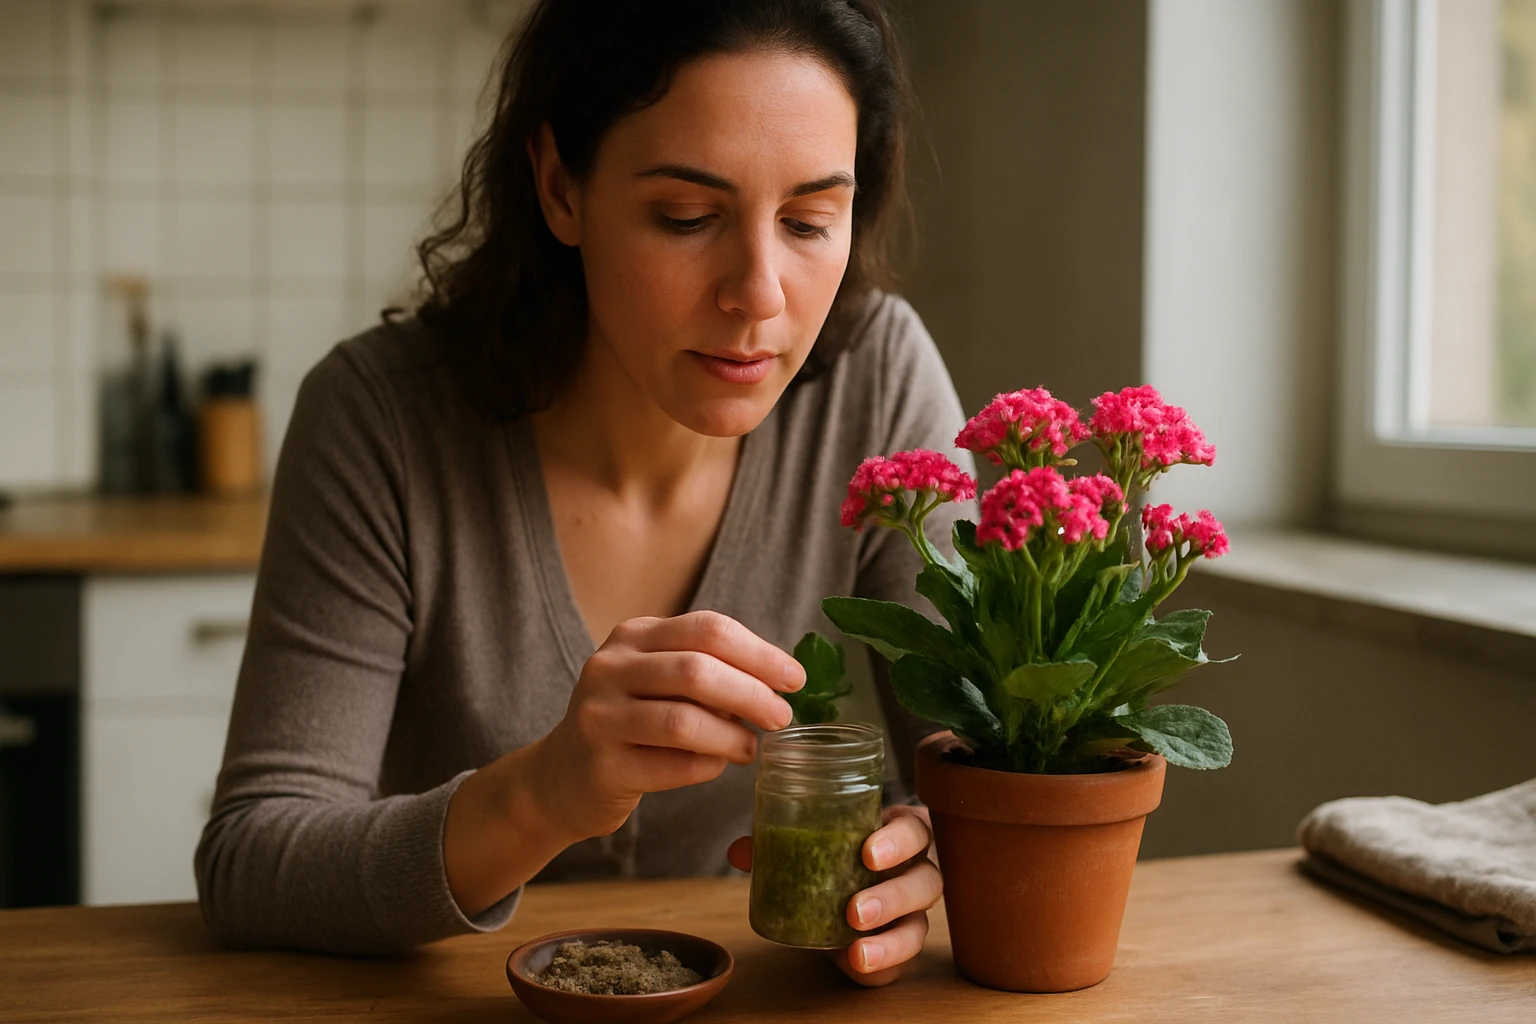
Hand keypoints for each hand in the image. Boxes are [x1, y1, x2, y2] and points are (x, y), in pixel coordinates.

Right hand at [534, 611, 805, 842]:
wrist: (562, 776)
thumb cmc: (630, 722)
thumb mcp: (658, 679)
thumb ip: (708, 671)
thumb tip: (778, 681)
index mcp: (633, 636)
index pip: (707, 629)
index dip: (759, 653)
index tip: (795, 679)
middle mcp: (610, 668)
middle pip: (697, 670)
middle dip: (752, 694)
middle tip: (782, 717)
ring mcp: (600, 717)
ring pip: (683, 721)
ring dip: (731, 736)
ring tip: (751, 748)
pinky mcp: (601, 767)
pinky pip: (671, 766)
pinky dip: (706, 766)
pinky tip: (716, 766)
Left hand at [728, 804, 941, 986]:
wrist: (836, 899)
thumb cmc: (833, 860)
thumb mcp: (810, 848)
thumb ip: (778, 845)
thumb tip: (741, 851)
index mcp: (897, 836)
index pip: (914, 829)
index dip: (899, 840)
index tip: (868, 853)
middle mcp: (914, 873)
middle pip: (927, 881)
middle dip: (893, 897)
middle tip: (855, 910)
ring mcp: (913, 914)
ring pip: (919, 928)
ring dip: (891, 942)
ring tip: (857, 951)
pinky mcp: (900, 947)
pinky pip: (901, 963)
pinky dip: (880, 966)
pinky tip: (855, 965)